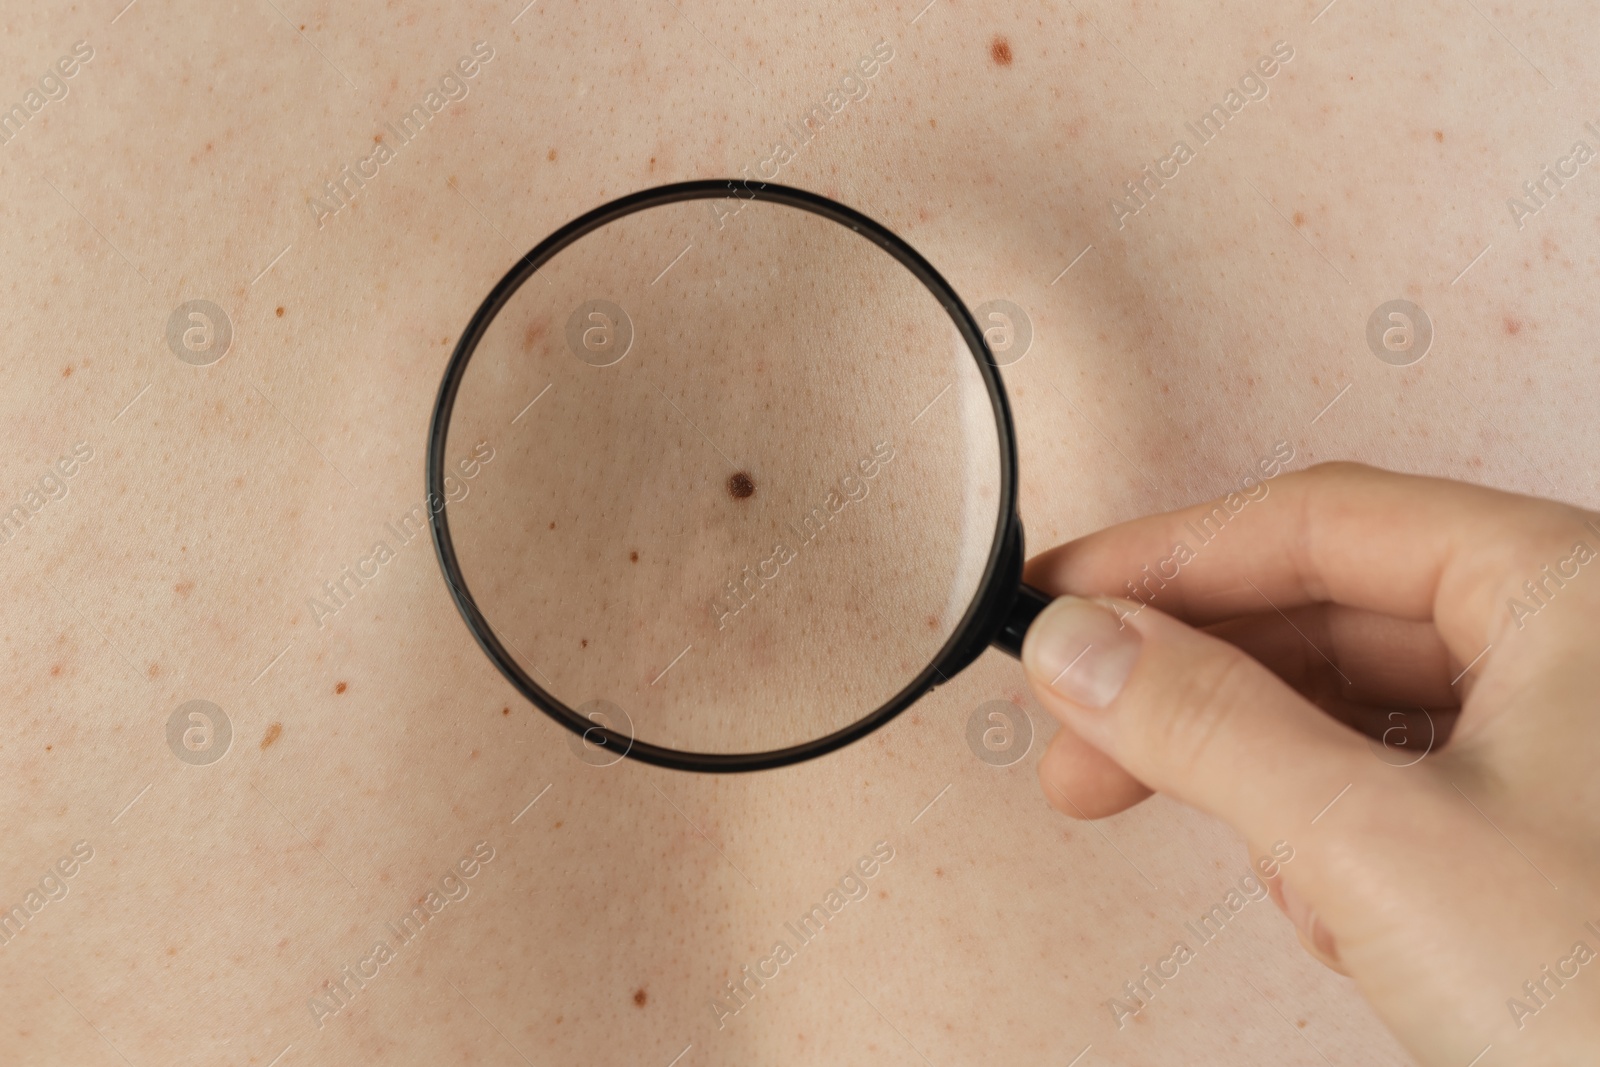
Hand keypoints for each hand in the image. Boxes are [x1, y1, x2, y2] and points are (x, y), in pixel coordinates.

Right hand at [1021, 462, 1599, 1065]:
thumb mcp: (1374, 847)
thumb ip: (1205, 725)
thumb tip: (1077, 644)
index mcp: (1571, 588)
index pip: (1319, 522)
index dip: (1166, 558)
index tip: (1054, 595)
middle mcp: (1579, 644)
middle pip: (1329, 615)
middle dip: (1196, 690)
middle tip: (1078, 742)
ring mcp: (1572, 738)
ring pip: (1357, 713)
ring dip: (1274, 788)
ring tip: (1274, 880)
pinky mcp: (1552, 826)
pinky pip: (1398, 790)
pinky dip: (1339, 844)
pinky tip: (1343, 918)